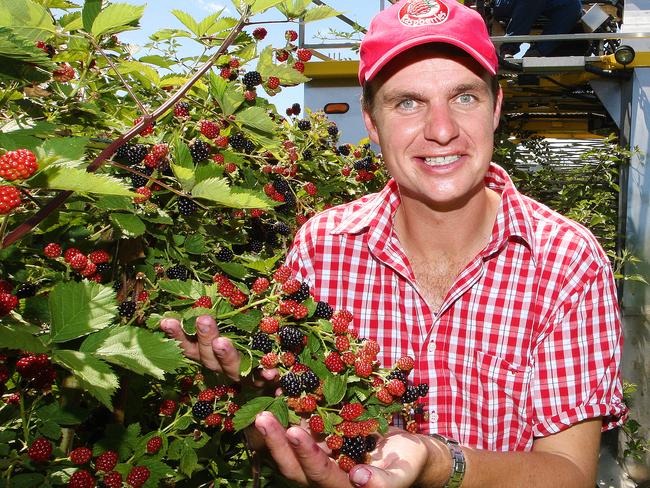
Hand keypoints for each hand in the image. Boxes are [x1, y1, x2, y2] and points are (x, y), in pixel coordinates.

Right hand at [160, 314, 278, 383]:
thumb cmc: (245, 344)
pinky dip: (264, 376)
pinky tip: (270, 372)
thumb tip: (217, 280)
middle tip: (203, 320)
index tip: (166, 321)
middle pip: (207, 355)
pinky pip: (262, 379)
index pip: (189, 344)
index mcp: (209, 352)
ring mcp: (240, 375)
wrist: (270, 378)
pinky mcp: (261, 382)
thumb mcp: (234, 323)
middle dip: (204, 337)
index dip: (177, 334)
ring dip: (226, 355)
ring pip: (230, 367)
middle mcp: (219, 365)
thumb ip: (226, 308)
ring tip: (222, 343)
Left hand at [254, 412, 437, 487]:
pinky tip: (278, 385)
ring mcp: (316, 453)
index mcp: (339, 486)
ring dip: (274, 422)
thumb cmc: (407, 464)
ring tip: (263, 397)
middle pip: (290, 463)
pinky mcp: (317, 435)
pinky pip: (297, 422)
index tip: (295, 432)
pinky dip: (287, 406)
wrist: (406, 450)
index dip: (305, 455)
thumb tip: (359, 479)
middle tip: (262, 416)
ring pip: (288, 442)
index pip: (317, 474)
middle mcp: (321, 473)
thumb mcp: (401, 473)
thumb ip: (382, 481)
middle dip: (275, 441)